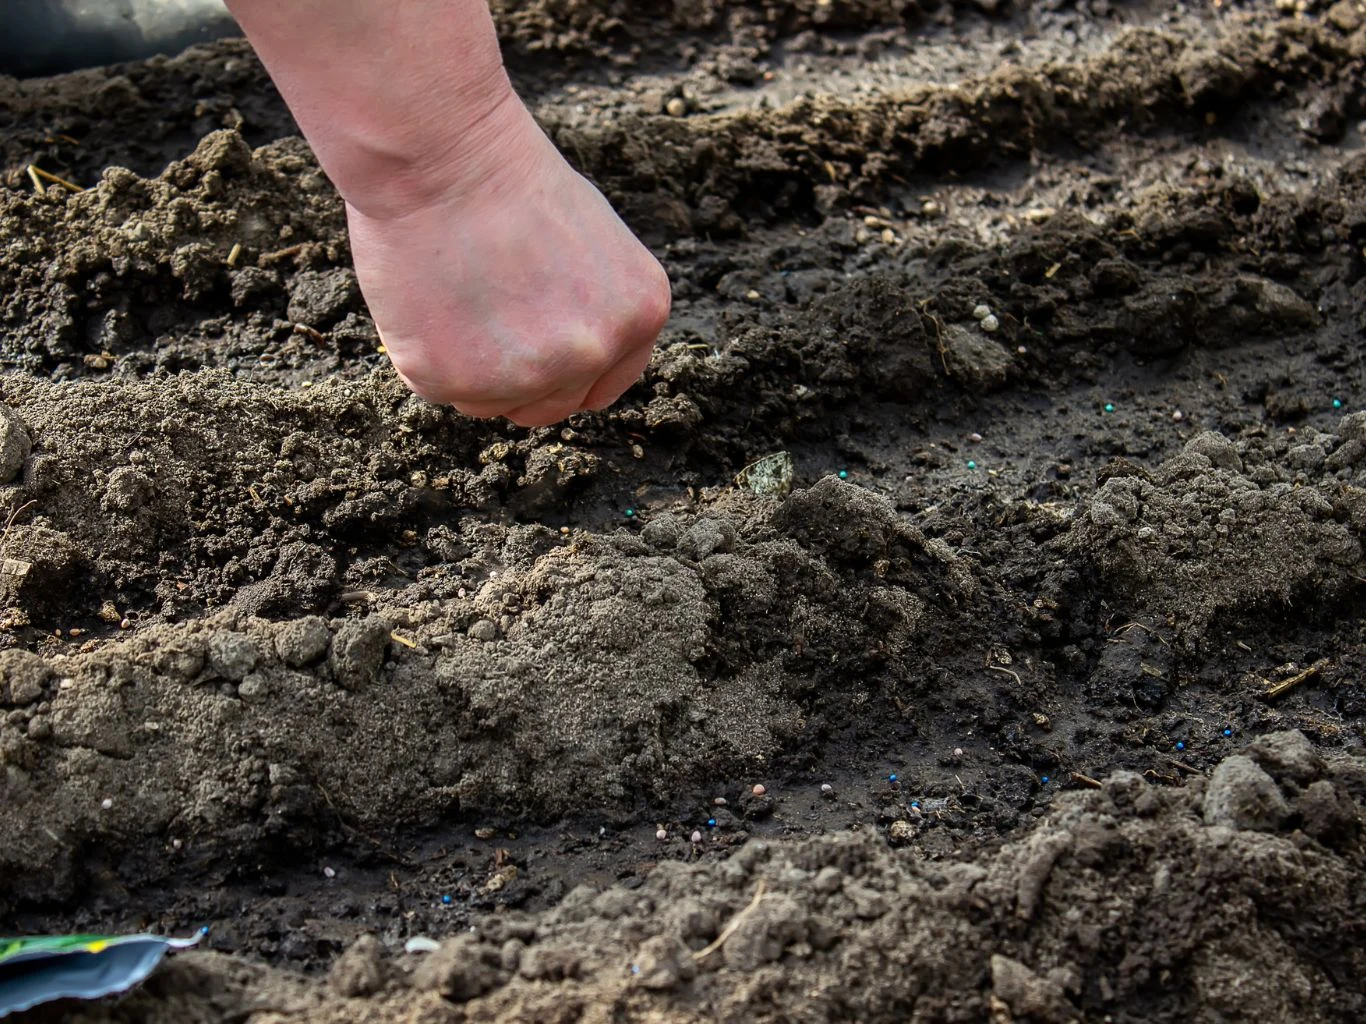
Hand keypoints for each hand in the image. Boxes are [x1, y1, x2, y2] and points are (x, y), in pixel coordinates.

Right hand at [345, 97, 670, 426]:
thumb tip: (571, 355)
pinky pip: (438, 388)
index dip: (561, 376)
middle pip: (548, 408)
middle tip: (481, 318)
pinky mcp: (456, 380)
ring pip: (490, 406)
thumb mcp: (595, 243)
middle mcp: (593, 353)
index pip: (600, 389)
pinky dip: (424, 353)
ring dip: (469, 368)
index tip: (530, 354)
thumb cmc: (508, 180)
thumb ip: (596, 308)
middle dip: (515, 377)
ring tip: (456, 296)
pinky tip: (427, 297)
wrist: (442, 154)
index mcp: (640, 316)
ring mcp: (527, 374)